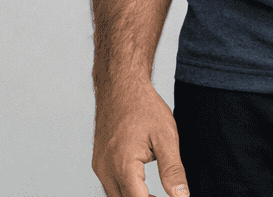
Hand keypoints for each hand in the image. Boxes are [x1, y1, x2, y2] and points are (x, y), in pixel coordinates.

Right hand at [91, 77, 190, 196]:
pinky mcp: (98, 163)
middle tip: (166, 195)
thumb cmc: (144, 107)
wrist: (120, 85)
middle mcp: (107, 170)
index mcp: (124, 166)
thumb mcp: (167, 137)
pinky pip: (110, 186)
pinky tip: (142, 186)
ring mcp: (100, 167)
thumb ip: (173, 171)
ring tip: (158, 194)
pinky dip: (126, 191)